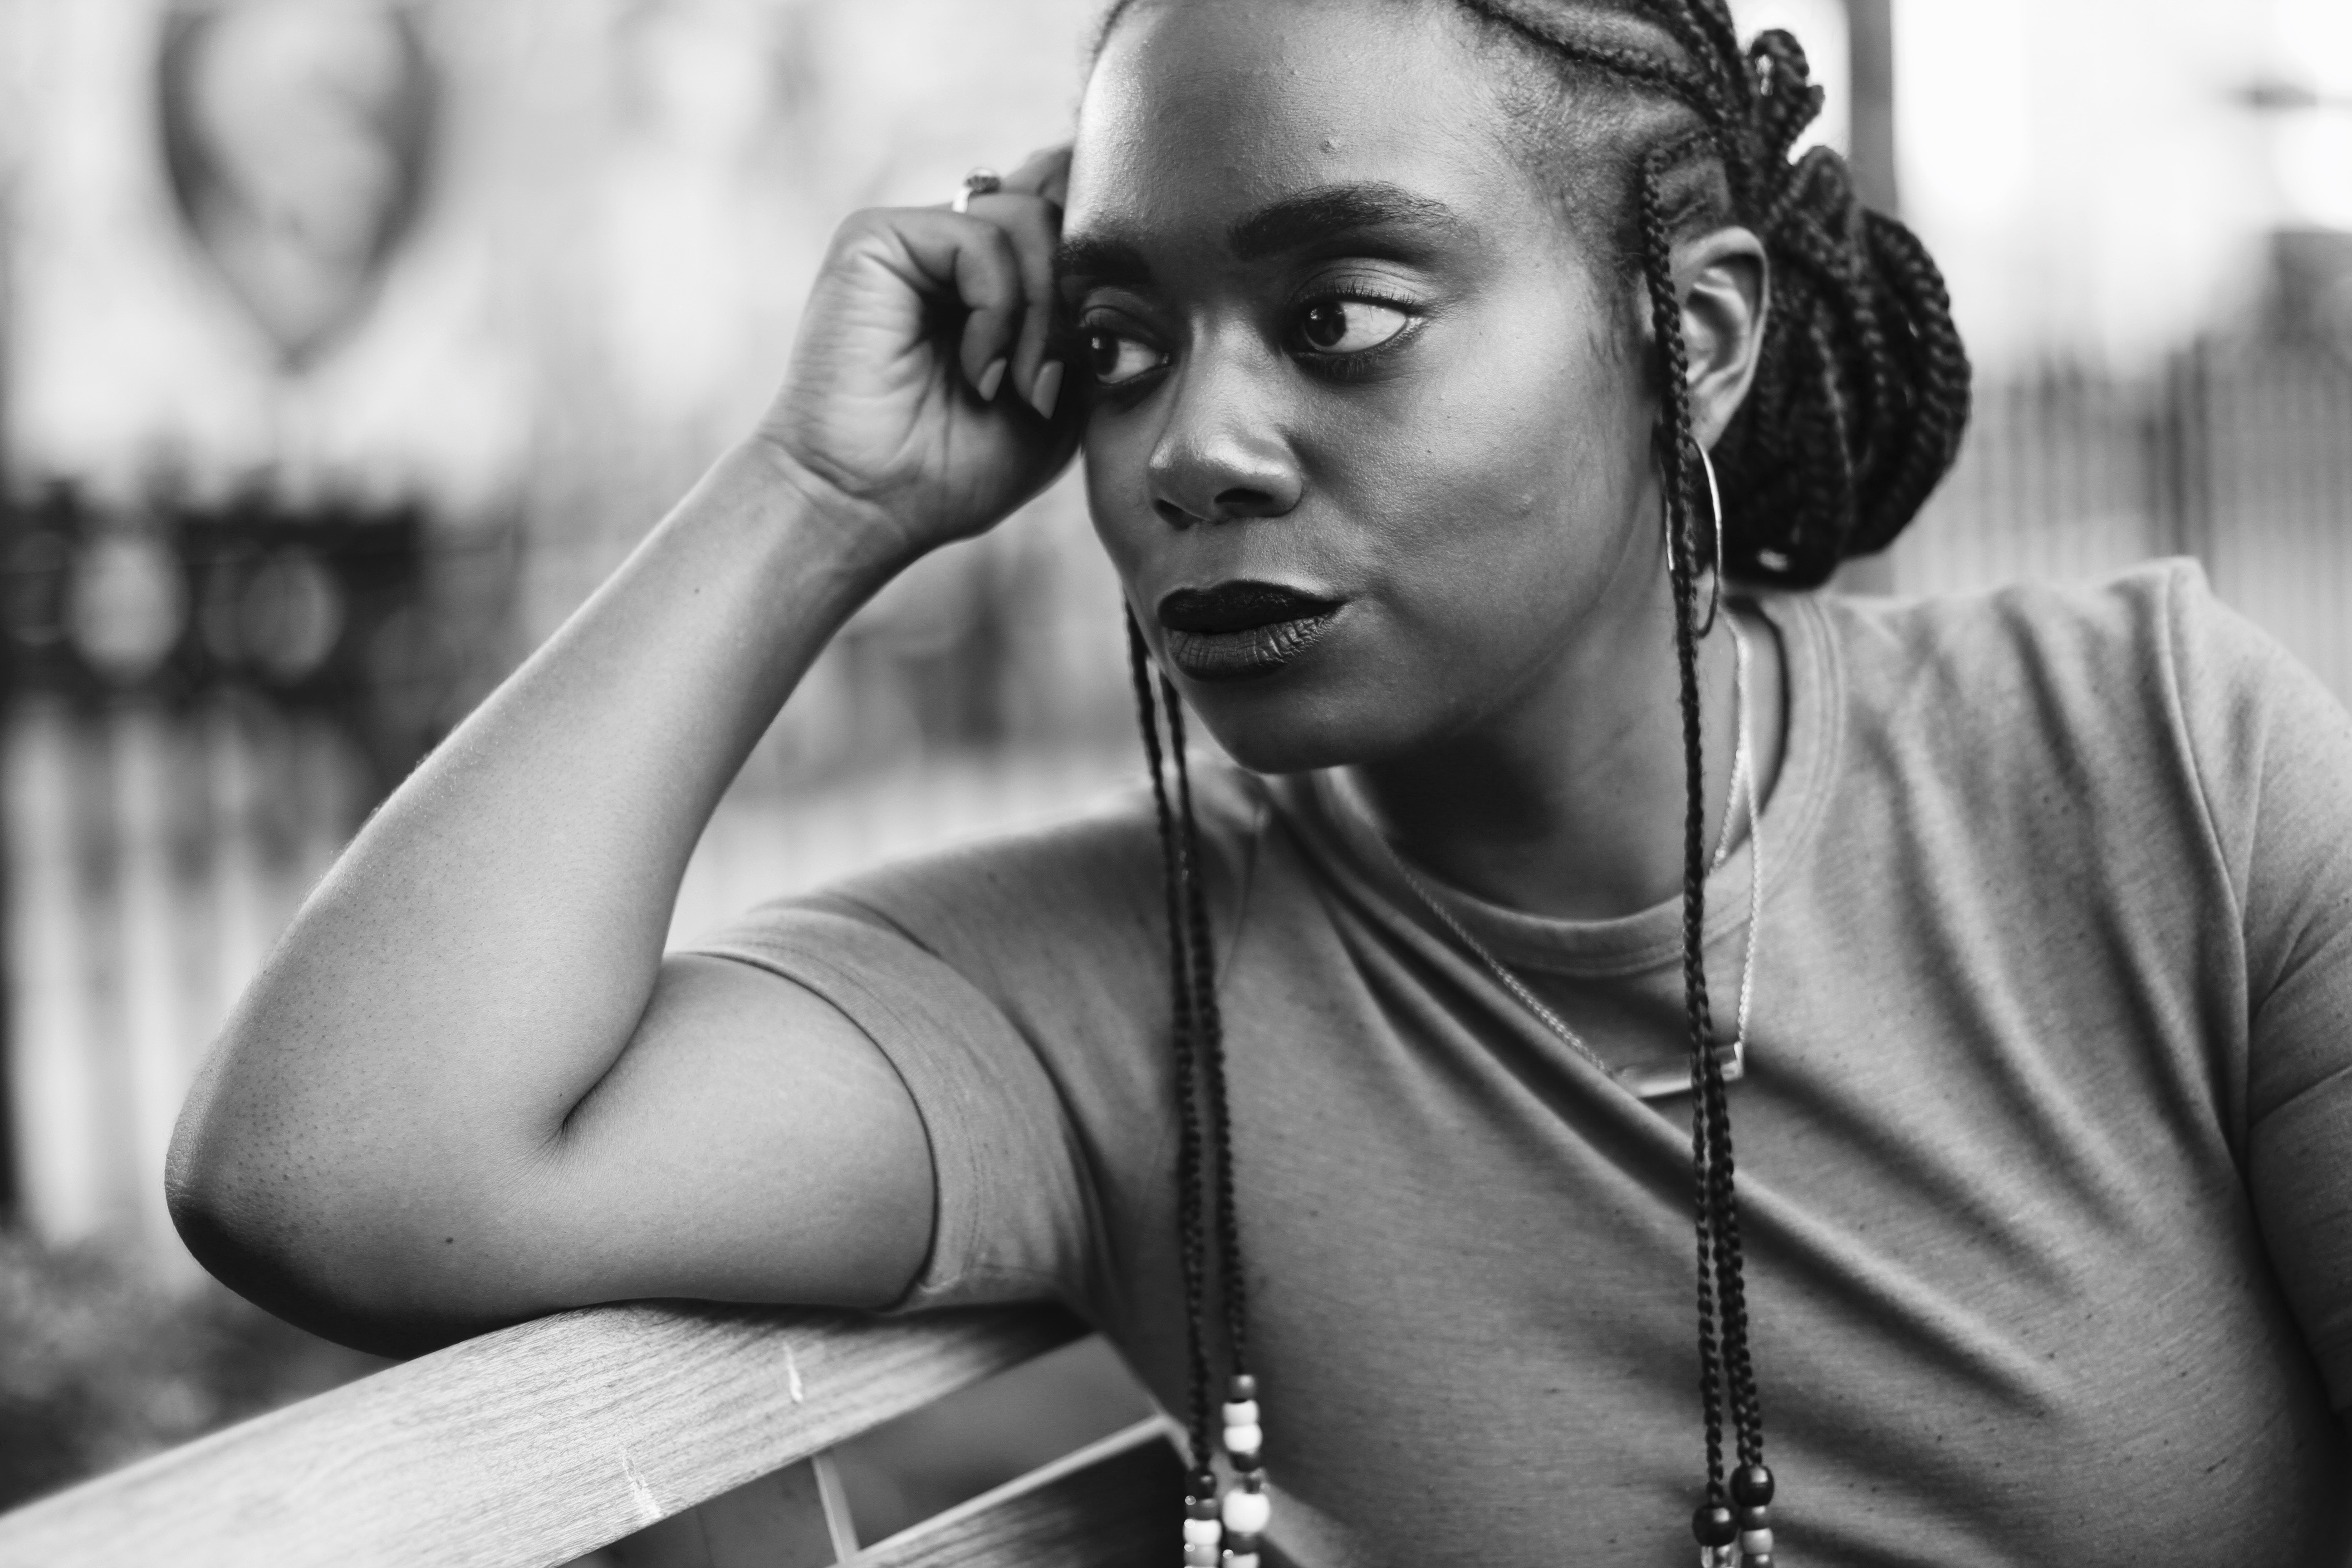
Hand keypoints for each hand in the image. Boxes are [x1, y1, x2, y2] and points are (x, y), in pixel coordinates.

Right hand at [750, 147, 1078, 562]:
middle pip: (1060, 213)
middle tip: (1051, 384)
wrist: (867, 505)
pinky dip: (999, 308)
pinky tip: (980, 369)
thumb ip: (1090, 327)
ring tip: (1016, 384)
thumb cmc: (956, 469)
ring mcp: (916, 238)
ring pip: (1031, 218)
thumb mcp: (1061, 399)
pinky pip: (981, 235)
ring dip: (1043, 312)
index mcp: (994, 277)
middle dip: (1076, 302)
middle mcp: (955, 248)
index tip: (1102, 351)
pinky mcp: (877, 237)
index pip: (1070, 223)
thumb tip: (1128, 263)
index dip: (1104, 272)